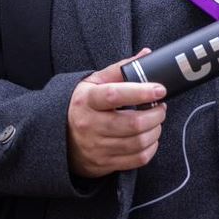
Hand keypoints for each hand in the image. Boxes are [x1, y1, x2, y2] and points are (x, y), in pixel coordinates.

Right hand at [67, 48, 167, 178]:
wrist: (59, 137)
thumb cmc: (82, 105)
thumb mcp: (94, 83)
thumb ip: (120, 69)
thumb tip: (146, 55)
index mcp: (87, 100)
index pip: (115, 95)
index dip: (141, 92)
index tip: (159, 89)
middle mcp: (90, 125)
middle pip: (132, 123)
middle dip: (155, 114)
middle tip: (160, 107)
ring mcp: (97, 147)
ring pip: (138, 142)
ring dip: (155, 130)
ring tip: (156, 121)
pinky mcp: (104, 163)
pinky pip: (137, 159)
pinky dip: (151, 148)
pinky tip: (149, 138)